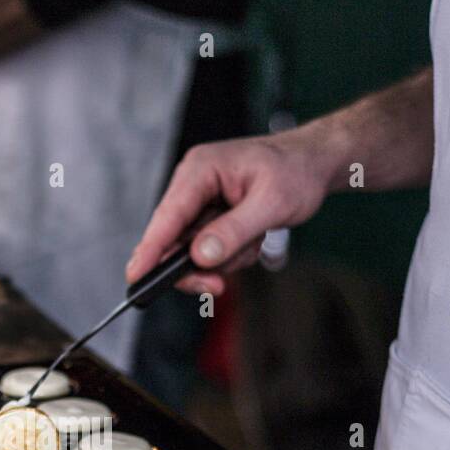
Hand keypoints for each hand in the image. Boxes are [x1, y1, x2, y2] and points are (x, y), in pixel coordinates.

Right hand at [127, 132, 332, 295]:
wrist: (313, 163)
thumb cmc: (296, 172)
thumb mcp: (272, 204)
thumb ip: (234, 231)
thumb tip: (201, 256)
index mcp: (201, 170)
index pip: (168, 215)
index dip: (150, 249)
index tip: (136, 276)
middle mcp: (193, 184)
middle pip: (174, 240)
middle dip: (199, 265)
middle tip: (218, 286)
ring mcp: (200, 201)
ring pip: (193, 250)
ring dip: (225, 258)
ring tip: (254, 241)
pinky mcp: (209, 216)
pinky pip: (209, 249)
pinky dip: (231, 254)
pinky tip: (252, 239)